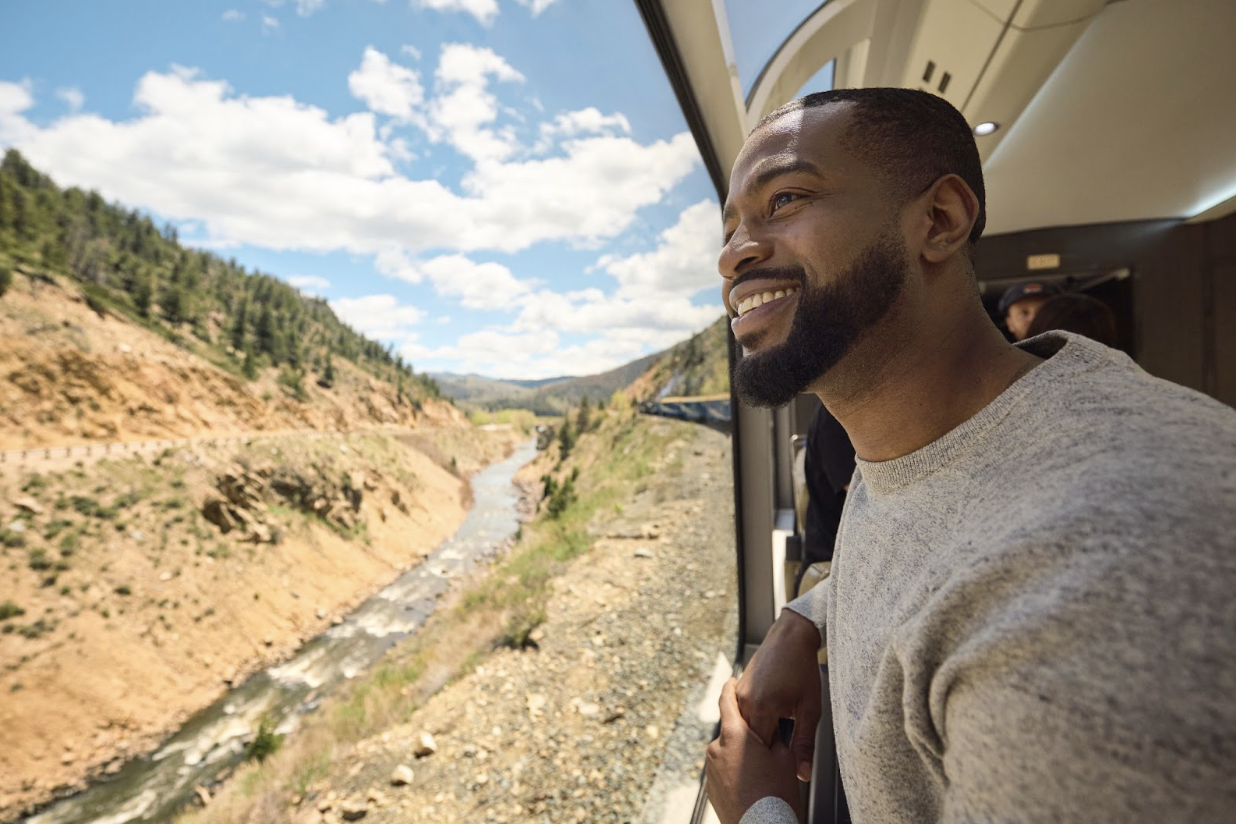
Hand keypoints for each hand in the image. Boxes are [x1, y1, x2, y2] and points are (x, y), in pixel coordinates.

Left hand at [707, 678, 802, 823]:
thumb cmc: (775, 796)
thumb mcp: (784, 759)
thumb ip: (775, 737)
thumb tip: (772, 730)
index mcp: (734, 735)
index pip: (727, 701)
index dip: (730, 688)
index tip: (732, 680)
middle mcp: (717, 749)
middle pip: (730, 730)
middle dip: (745, 733)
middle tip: (766, 745)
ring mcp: (711, 769)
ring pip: (727, 751)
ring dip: (741, 754)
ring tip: (762, 772)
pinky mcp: (711, 787)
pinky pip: (724, 771)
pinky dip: (736, 772)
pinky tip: (754, 784)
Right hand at [735, 610, 821, 780]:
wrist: (791, 636)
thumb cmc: (802, 668)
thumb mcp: (810, 709)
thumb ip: (804, 743)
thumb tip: (802, 774)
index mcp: (761, 708)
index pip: (758, 750)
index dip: (769, 762)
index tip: (780, 768)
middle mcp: (745, 701)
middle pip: (748, 740)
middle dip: (762, 752)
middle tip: (777, 760)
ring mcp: (740, 694)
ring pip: (744, 727)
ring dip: (758, 736)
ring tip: (774, 742)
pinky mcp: (740, 688)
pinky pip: (743, 713)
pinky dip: (754, 722)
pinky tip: (769, 723)